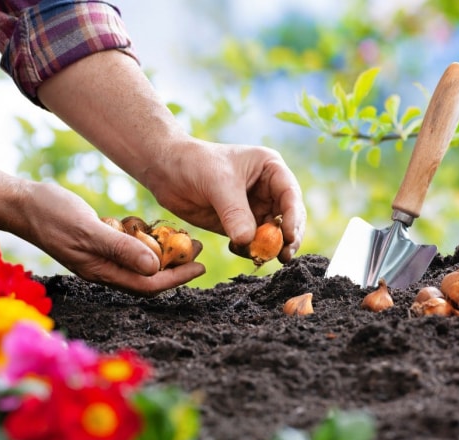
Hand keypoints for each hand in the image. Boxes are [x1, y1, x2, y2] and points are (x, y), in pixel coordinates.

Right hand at [6, 176, 204, 295]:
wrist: (23, 203)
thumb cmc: (51, 215)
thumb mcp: (88, 230)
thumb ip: (120, 248)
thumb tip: (155, 267)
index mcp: (103, 272)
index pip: (149, 285)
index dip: (178, 278)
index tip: (201, 267)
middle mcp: (105, 269)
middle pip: (149, 276)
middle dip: (177, 265)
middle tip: (199, 248)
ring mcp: (101, 257)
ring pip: (141, 262)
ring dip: (165, 252)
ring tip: (185, 238)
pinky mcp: (99, 243)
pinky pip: (129, 248)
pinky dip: (146, 240)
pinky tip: (155, 229)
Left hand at [143, 138, 305, 263]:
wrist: (165, 170)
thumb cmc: (194, 163)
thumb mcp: (218, 183)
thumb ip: (235, 213)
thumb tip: (248, 242)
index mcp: (271, 169)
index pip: (290, 195)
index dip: (293, 217)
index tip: (289, 237)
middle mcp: (268, 189)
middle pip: (288, 218)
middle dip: (287, 238)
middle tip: (283, 256)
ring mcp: (254, 208)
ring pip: (272, 233)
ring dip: (269, 247)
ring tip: (260, 257)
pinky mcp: (239, 224)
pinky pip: (252, 242)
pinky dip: (250, 250)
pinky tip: (238, 250)